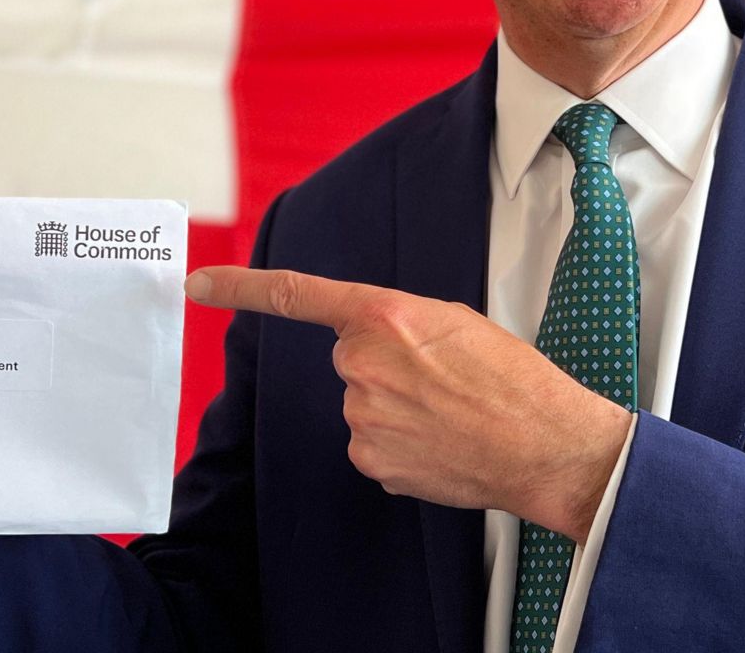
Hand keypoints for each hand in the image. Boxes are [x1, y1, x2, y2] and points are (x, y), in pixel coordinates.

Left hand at [185, 265, 630, 542]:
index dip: (240, 288)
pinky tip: (442, 446)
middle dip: (385, 368)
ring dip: (397, 410)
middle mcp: (364, 363)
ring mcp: (363, 416)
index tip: (197, 283)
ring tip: (451, 416)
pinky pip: (374, 446)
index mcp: (386, 315)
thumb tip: (375, 344)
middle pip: (351, 360)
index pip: (297, 295)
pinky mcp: (371, 460)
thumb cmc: (515, 380)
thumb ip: (402, 325)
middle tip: (441, 382)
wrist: (547, 445)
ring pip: (364, 405)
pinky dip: (402, 447)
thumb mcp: (458, 323)